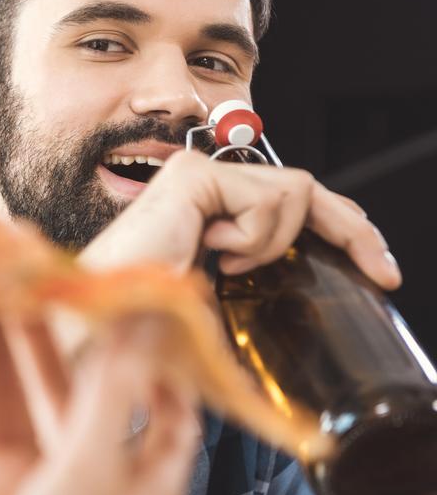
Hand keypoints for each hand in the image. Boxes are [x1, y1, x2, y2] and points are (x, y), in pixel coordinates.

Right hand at [0, 316, 198, 494]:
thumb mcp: (92, 467)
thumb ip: (110, 390)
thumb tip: (143, 318)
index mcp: (144, 482)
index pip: (167, 410)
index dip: (156, 358)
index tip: (142, 306)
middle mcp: (92, 472)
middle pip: (79, 386)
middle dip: (59, 326)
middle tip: (45, 268)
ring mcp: (35, 472)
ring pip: (23, 390)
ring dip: (8, 334)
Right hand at [80, 151, 399, 288]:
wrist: (112, 322)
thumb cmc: (154, 320)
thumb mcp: (228, 302)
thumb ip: (260, 280)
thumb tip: (314, 291)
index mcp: (210, 209)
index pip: (294, 201)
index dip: (345, 229)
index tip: (379, 272)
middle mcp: (203, 181)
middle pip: (305, 187)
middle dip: (351, 228)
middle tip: (382, 270)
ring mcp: (198, 173)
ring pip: (292, 194)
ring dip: (272, 242)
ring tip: (227, 263)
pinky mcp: (196, 175)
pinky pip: (268, 201)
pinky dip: (254, 237)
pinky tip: (213, 250)